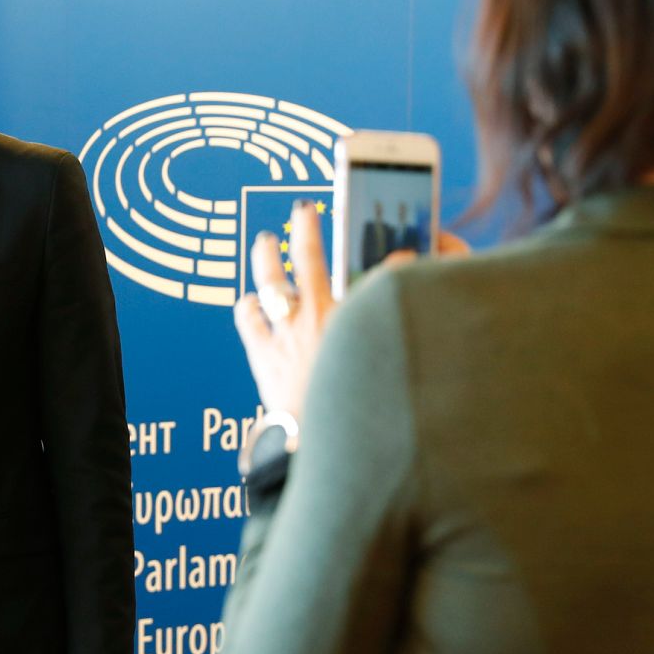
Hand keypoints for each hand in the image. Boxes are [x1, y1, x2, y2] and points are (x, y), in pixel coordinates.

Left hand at [236, 203, 469, 420]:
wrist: (314, 442)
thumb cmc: (351, 409)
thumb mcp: (375, 362)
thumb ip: (388, 323)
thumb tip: (405, 293)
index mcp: (347, 320)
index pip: (370, 274)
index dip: (386, 259)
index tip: (394, 246)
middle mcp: (313, 319)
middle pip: (307, 260)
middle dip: (307, 230)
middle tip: (304, 211)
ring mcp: (284, 335)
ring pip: (270, 283)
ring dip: (267, 259)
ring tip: (265, 242)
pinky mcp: (263, 356)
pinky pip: (248, 321)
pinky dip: (247, 307)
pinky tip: (248, 301)